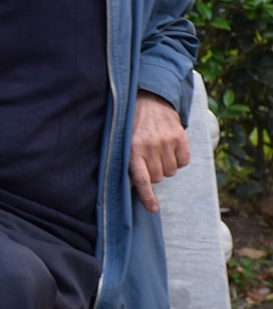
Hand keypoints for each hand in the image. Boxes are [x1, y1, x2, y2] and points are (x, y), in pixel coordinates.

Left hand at [129, 91, 189, 212]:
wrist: (150, 99)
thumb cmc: (133, 124)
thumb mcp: (124, 141)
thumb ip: (129, 163)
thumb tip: (133, 187)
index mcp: (132, 149)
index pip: (141, 178)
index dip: (147, 196)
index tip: (153, 209)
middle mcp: (150, 146)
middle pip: (159, 178)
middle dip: (154, 173)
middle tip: (148, 159)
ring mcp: (166, 141)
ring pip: (171, 171)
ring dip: (166, 166)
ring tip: (158, 150)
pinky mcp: (180, 137)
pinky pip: (184, 162)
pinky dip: (178, 159)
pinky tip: (170, 147)